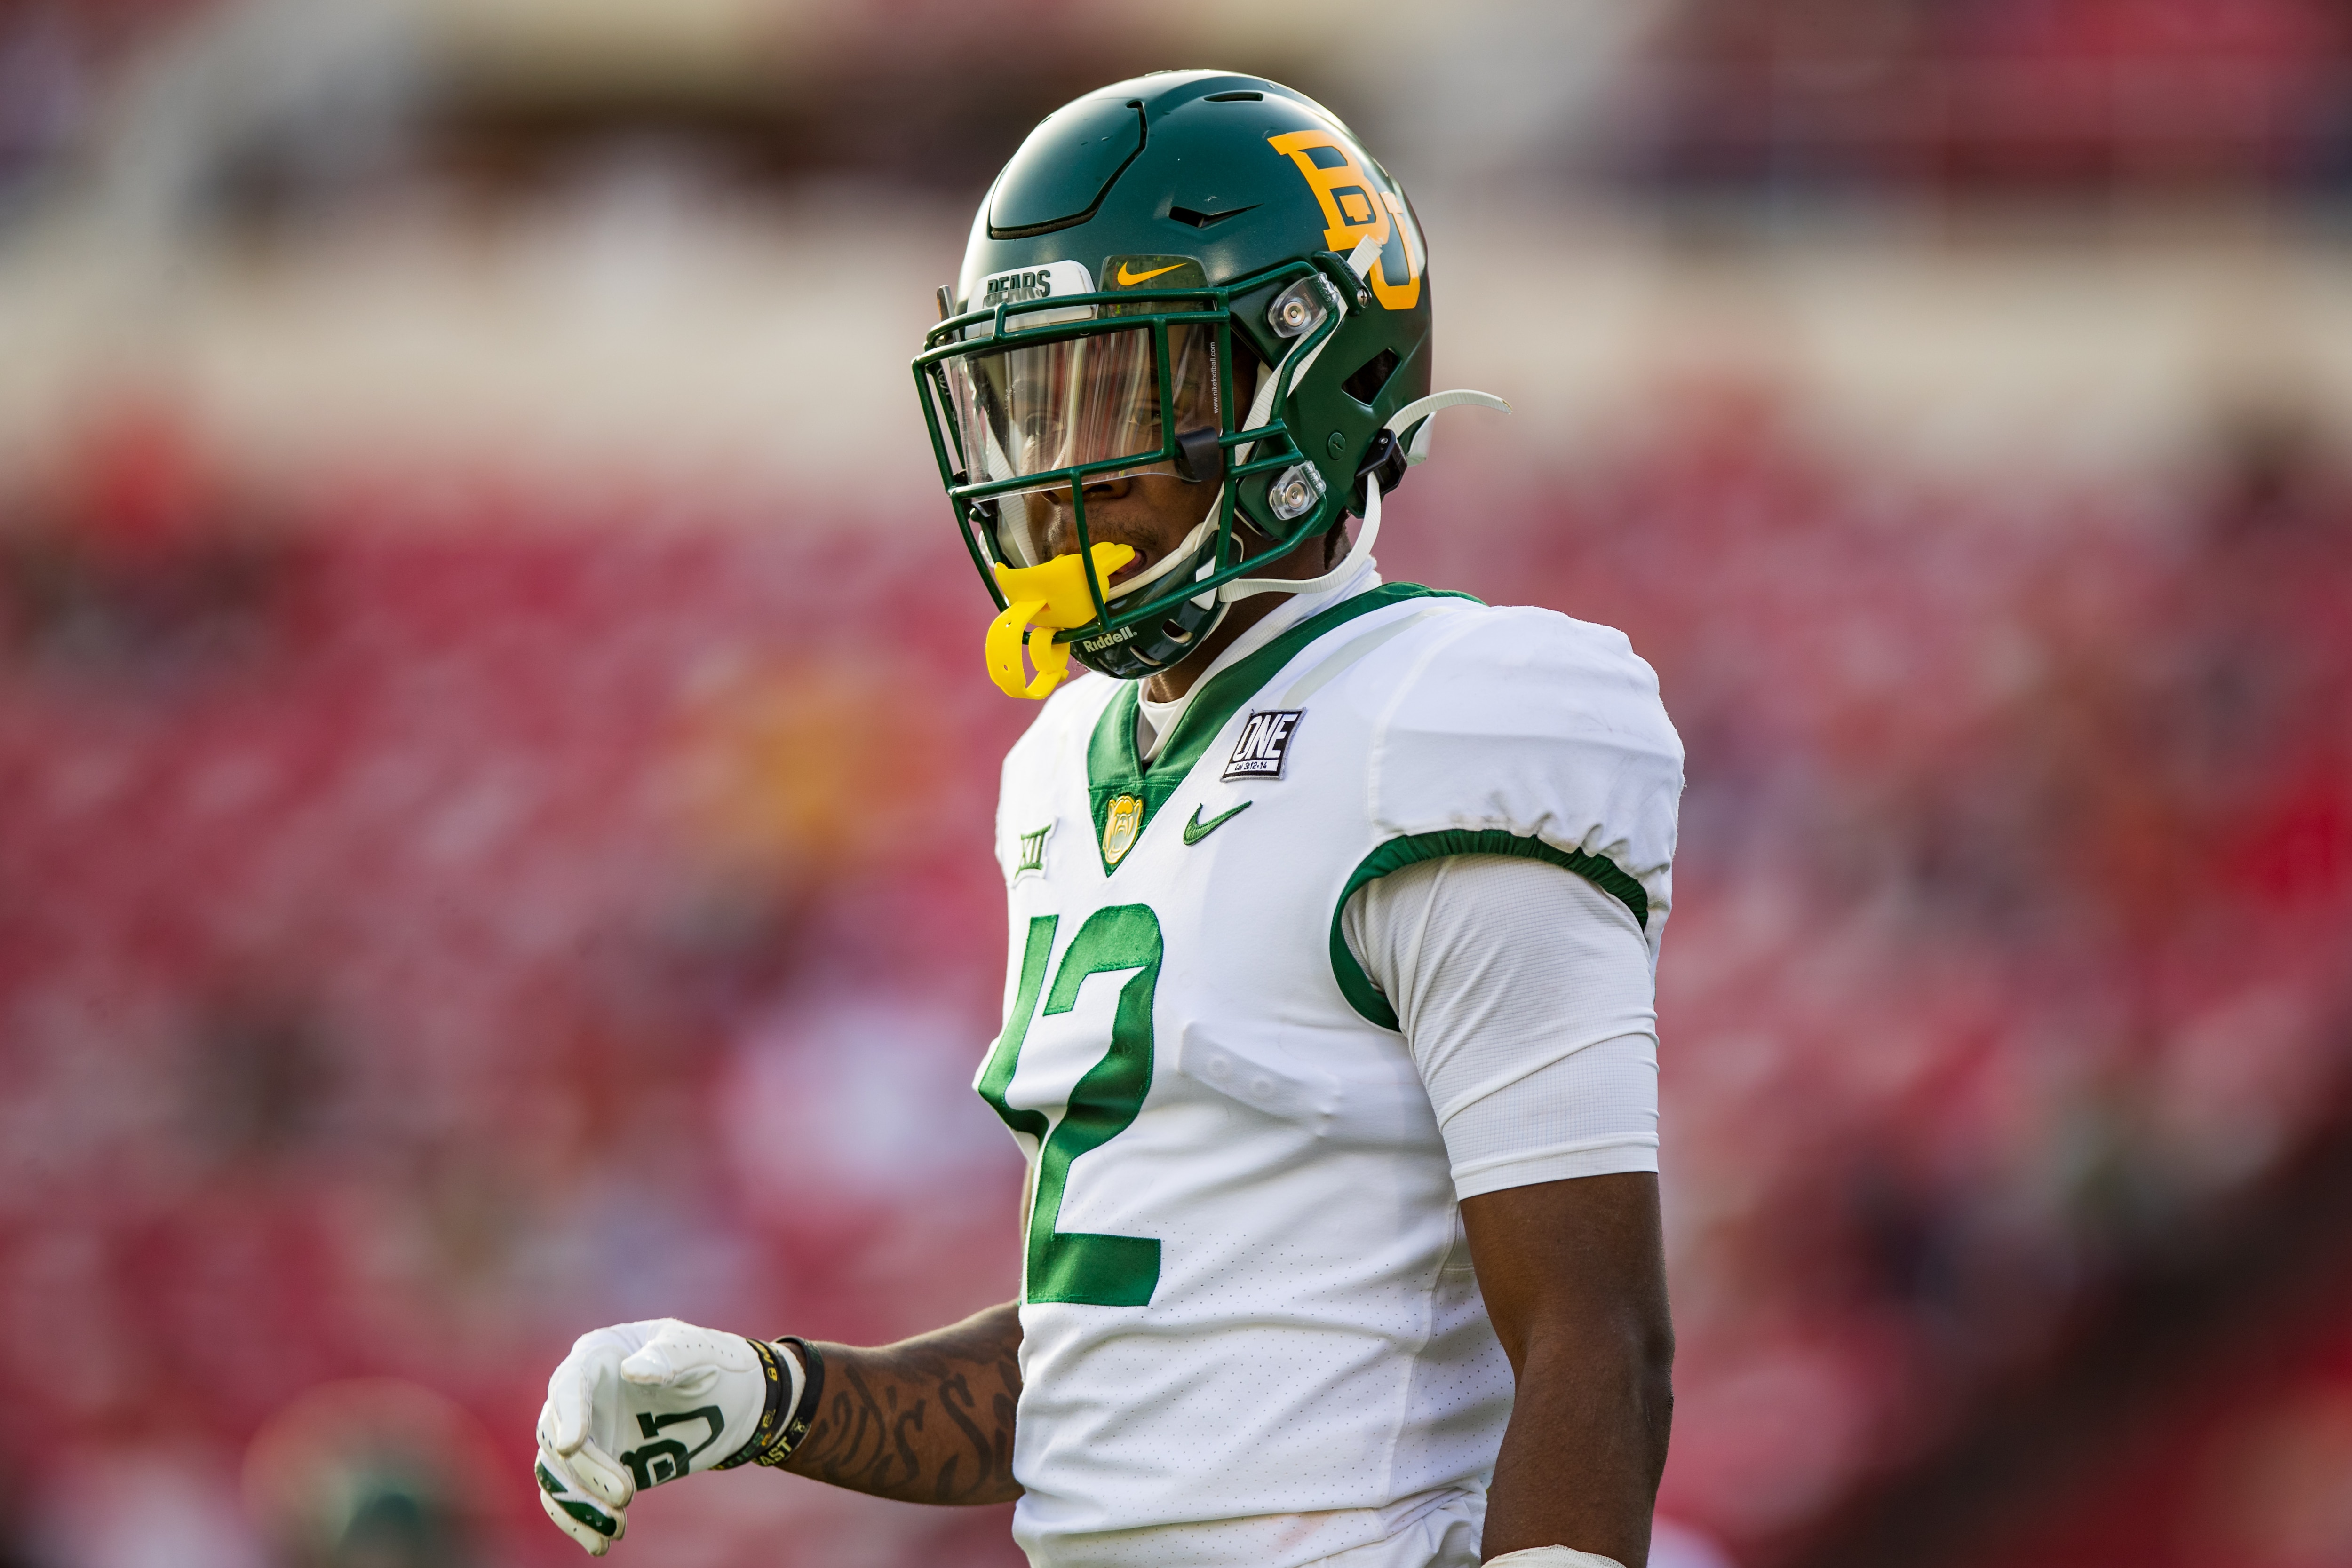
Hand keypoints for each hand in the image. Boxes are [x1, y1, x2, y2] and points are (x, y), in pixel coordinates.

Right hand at [533, 1319, 776, 1555]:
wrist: (732, 1399)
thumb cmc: (712, 1361)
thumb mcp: (698, 1351)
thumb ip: (669, 1356)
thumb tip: (633, 1372)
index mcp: (599, 1355)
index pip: (569, 1382)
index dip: (568, 1414)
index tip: (572, 1446)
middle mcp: (583, 1395)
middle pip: (555, 1434)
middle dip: (583, 1469)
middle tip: (625, 1493)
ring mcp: (589, 1433)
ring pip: (556, 1472)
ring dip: (578, 1503)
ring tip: (615, 1527)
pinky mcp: (599, 1467)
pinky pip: (571, 1495)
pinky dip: (579, 1520)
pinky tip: (601, 1543)